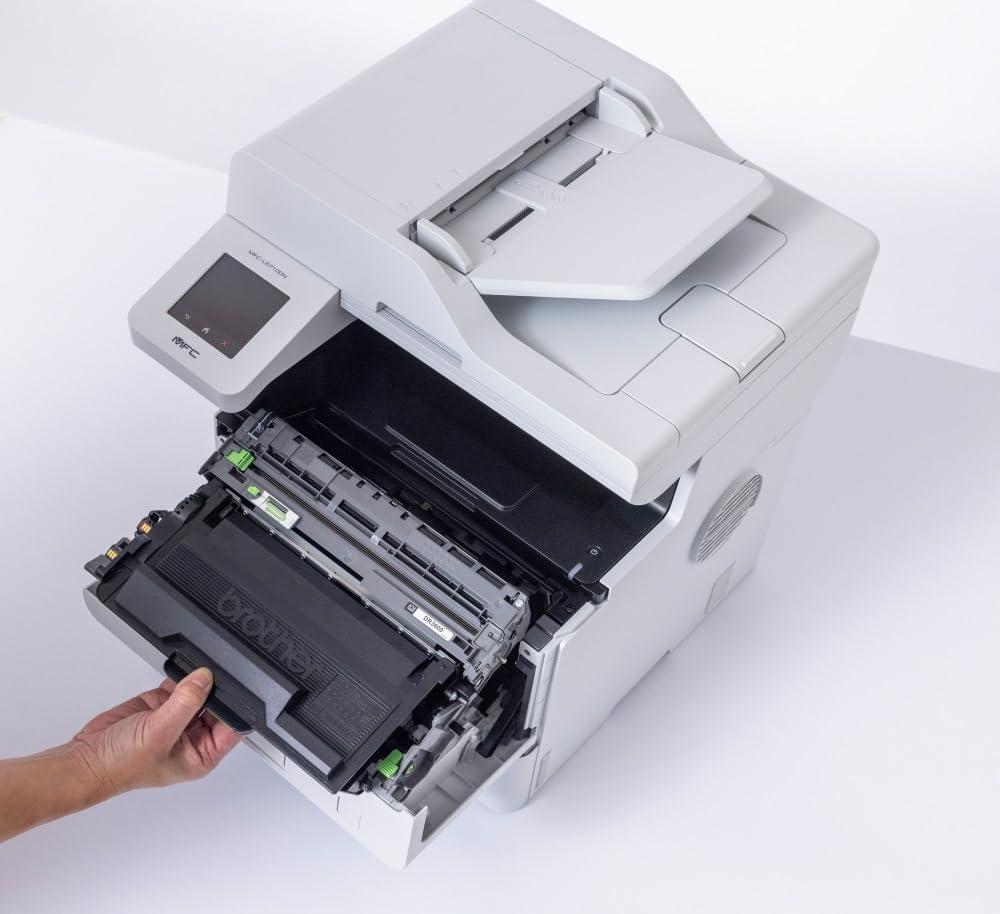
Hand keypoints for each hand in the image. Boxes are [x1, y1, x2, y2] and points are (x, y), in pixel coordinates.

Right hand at [71, 668, 241, 799]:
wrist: (86, 758)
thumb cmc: (121, 765)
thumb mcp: (161, 733)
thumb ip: (186, 702)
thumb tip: (205, 678)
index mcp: (202, 755)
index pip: (232, 727)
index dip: (238, 707)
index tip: (237, 687)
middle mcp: (193, 737)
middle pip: (218, 706)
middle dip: (217, 690)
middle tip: (215, 672)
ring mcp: (178, 718)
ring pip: (201, 692)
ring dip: (199, 680)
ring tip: (197, 669)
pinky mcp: (163, 704)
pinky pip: (181, 684)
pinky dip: (181, 675)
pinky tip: (182, 669)